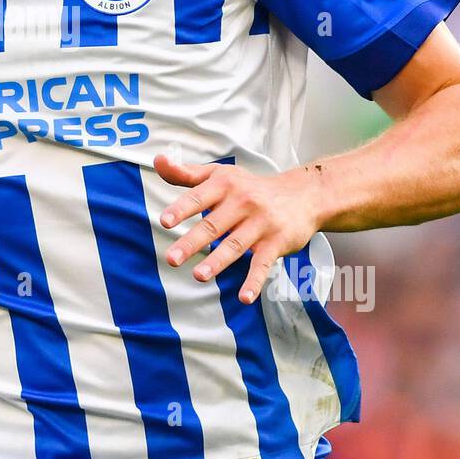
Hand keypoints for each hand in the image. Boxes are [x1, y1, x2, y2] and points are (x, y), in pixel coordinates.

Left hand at [153, 154, 323, 303]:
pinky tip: (244, 297)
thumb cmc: (249, 187)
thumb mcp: (219, 175)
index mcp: (225, 185)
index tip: (165, 221)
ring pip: (235, 245)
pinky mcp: (276, 242)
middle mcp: (243, 202)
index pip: (199, 197)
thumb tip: (158, 161)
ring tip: (199, 276)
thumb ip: (186, 173)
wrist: (301, 195)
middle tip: (172, 259)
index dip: (182, 209)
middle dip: (192, 242)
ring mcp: (261, 223)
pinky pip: (263, 264)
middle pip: (214, 224)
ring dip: (217, 261)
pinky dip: (254, 281)